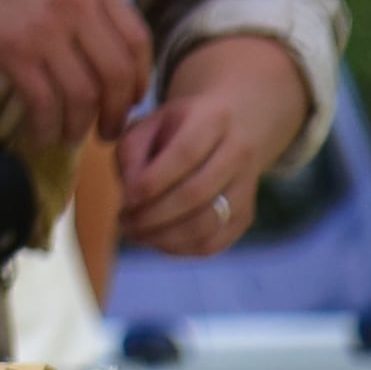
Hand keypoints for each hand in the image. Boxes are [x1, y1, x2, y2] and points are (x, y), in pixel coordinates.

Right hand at [0, 0, 151, 147]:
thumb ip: (88, 4)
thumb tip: (114, 55)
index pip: (138, 40)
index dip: (141, 78)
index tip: (132, 100)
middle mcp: (77, 4)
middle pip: (117, 74)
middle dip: (116, 112)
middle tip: (107, 132)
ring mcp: (45, 29)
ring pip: (83, 95)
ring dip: (79, 126)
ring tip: (70, 138)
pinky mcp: (13, 52)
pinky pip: (44, 103)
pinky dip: (46, 127)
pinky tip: (40, 136)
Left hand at [117, 36, 308, 254]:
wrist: (234, 126)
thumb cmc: (177, 127)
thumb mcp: (149, 123)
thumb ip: (131, 151)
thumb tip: (129, 193)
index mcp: (212, 120)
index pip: (186, 154)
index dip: (153, 182)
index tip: (124, 199)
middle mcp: (238, 154)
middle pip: (196, 194)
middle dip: (153, 215)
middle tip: (124, 222)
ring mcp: (246, 188)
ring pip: (207, 224)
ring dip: (164, 237)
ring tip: (135, 233)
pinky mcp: (246, 216)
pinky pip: (214, 242)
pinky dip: (181, 248)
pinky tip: (156, 240)